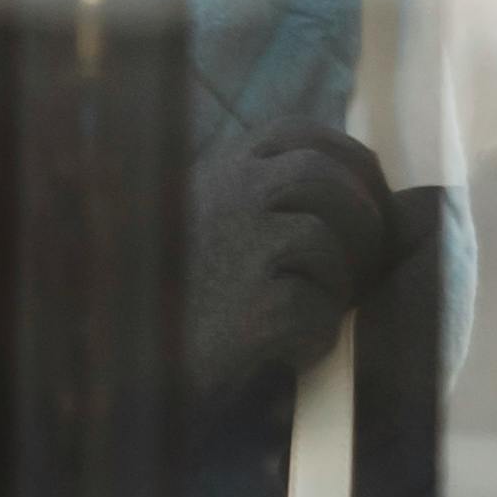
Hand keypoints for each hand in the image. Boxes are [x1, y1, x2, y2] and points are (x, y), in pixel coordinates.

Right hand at [187, 125, 399, 447]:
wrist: (126, 361)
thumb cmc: (169, 299)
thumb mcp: (201, 223)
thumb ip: (248, 199)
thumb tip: (335, 196)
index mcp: (219, 171)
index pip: (299, 134)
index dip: (350, 159)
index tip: (370, 191)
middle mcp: (229, 195)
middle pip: (325, 177)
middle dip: (363, 216)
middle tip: (370, 259)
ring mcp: (240, 246)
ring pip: (323, 238)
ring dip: (337, 279)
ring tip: (319, 310)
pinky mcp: (254, 306)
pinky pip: (315, 310)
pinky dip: (316, 336)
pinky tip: (294, 352)